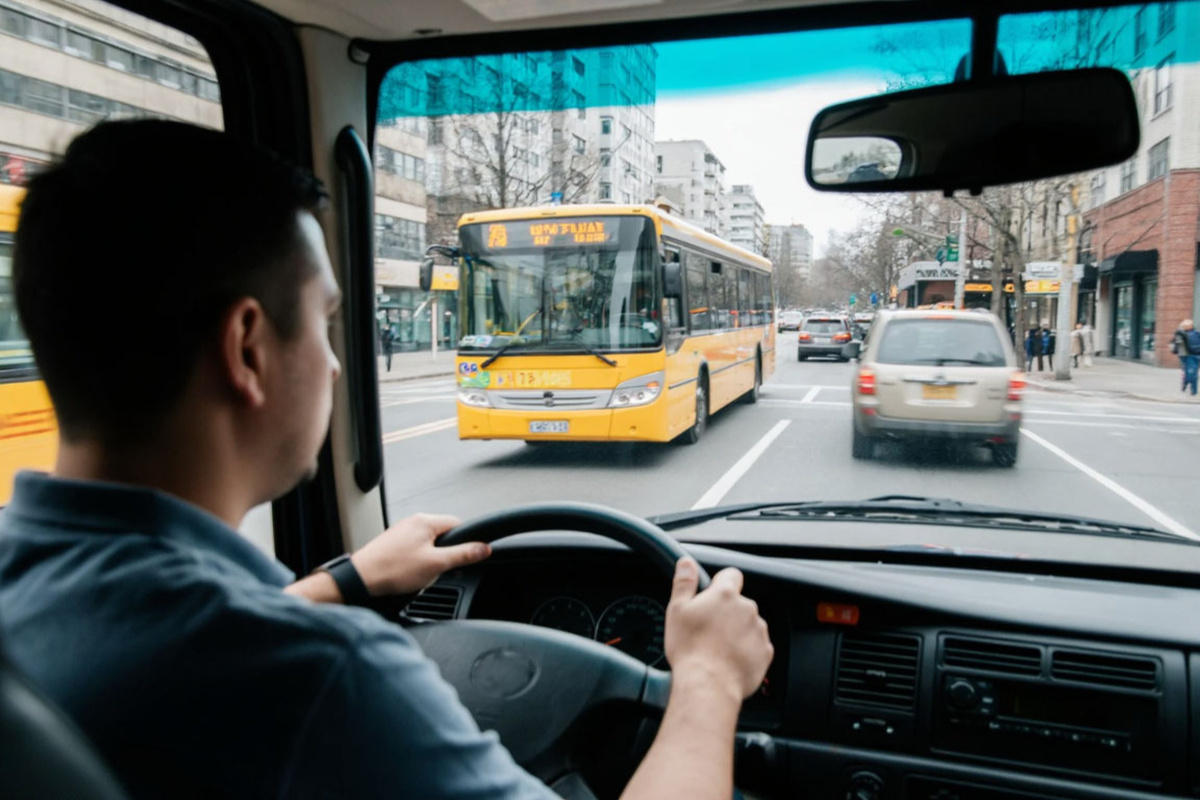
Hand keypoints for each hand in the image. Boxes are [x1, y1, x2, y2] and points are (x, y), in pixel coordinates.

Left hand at [350, 513, 489, 596]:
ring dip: (430, 561)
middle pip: (443, 536)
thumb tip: (484, 548)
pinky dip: (416, 563)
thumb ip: (463, 555)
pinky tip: (409, 576)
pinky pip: (414, 551)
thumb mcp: (436, 564)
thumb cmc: (394, 569)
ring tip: (420, 575)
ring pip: (428, 545)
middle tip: (439, 571)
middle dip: (445, 555)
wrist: (361, 579)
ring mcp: (401, 532)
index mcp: (425, 521)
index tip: (465, 557)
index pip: (458, 524)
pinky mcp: (392, 544)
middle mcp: (413, 522)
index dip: (465, 542)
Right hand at [663, 558, 772, 700]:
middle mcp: (747, 609)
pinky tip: (729, 660)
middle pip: (739, 603)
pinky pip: (757, 646)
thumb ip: (684, 582)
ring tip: (718, 649)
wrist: (708, 685)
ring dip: (737, 632)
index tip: (712, 595)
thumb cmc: (690, 649)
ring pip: (748, 624)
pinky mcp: (765, 652)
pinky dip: (746, 650)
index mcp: (725, 595)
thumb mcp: (677, 610)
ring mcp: (759, 631)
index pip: (731, 575)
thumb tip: (686, 563)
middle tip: (708, 630)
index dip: (721, 582)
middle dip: (727, 613)